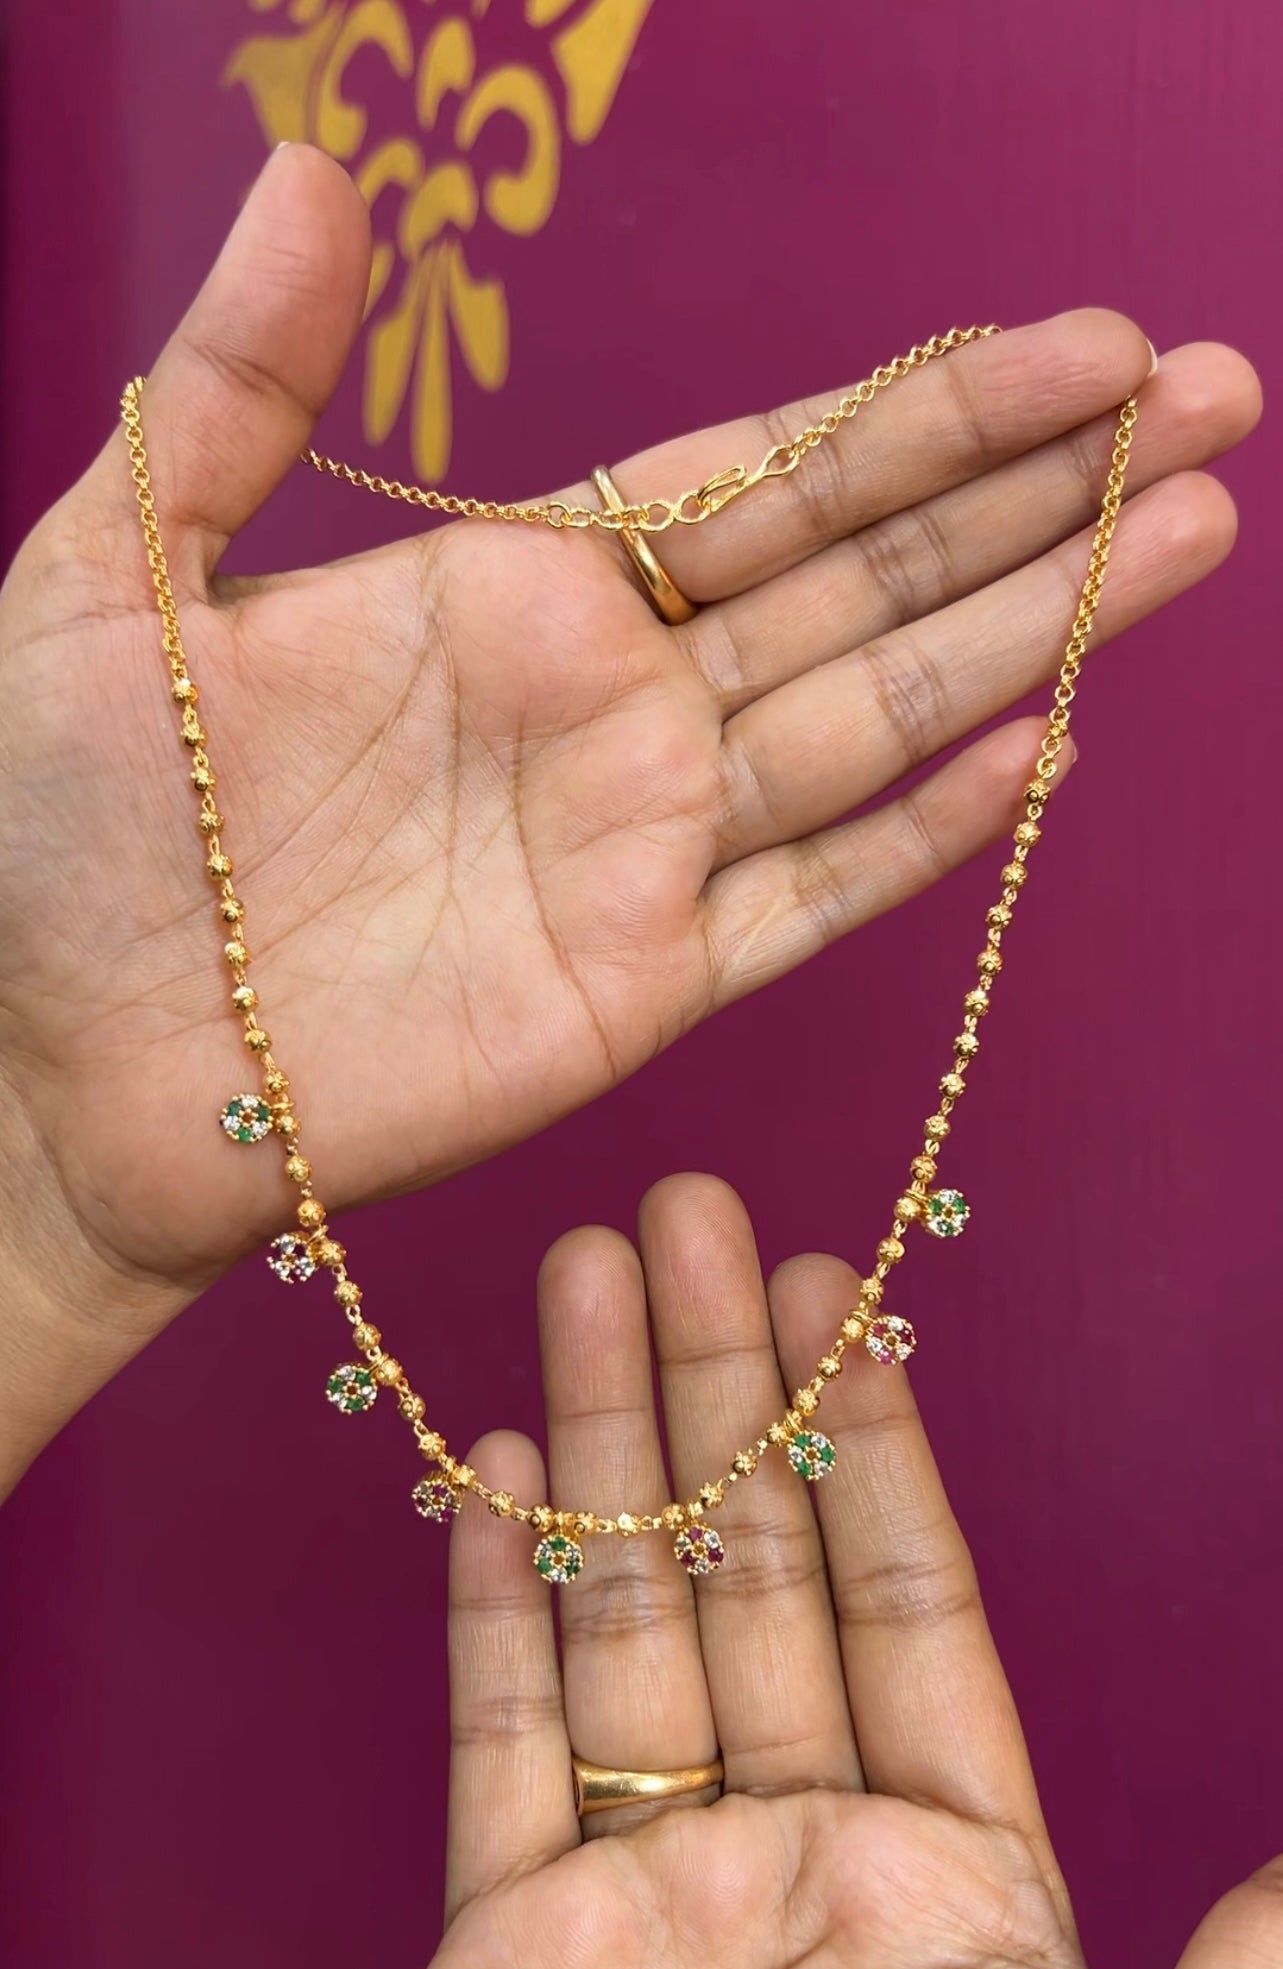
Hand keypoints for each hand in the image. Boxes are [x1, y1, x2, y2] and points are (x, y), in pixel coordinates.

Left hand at [0, 145, 1260, 1319]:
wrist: (44, 1066)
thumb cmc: (58, 827)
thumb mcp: (116, 569)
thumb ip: (239, 390)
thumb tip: (325, 173)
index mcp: (508, 587)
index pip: (755, 476)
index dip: (914, 408)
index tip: (1068, 339)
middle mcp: (607, 705)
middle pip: (862, 576)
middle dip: (1035, 487)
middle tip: (1206, 394)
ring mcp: (637, 849)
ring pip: (875, 716)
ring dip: (1036, 627)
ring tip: (1189, 531)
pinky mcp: (638, 989)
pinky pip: (815, 899)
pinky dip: (926, 835)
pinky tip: (1045, 751)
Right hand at [390, 1175, 1282, 1968]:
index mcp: (964, 1898)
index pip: (917, 1609)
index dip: (882, 1443)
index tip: (845, 1297)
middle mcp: (811, 1874)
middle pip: (763, 1571)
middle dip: (730, 1392)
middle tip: (691, 1216)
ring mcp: (656, 1906)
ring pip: (631, 1616)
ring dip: (611, 1446)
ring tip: (588, 1276)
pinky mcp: (512, 1960)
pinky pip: (502, 1741)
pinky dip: (492, 1600)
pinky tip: (492, 1466)